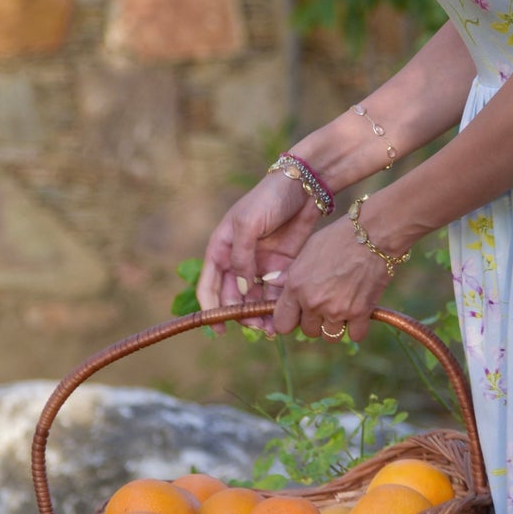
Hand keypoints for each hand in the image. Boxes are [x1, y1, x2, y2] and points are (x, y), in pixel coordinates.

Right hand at [197, 172, 321, 330]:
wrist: (303, 185)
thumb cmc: (268, 198)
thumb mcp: (248, 224)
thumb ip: (241, 257)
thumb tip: (243, 287)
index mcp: (221, 249)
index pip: (209, 286)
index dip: (211, 310)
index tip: (219, 328)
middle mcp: (238, 260)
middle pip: (234, 297)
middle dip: (241, 315)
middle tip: (257, 327)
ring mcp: (260, 264)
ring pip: (256, 298)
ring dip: (261, 314)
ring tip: (273, 327)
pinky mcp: (281, 265)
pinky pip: (276, 290)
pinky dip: (278, 304)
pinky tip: (286, 314)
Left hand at [271, 217, 387, 342]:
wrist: (372, 234)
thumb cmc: (337, 237)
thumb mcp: (307, 250)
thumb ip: (290, 273)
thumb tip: (274, 283)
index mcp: (296, 286)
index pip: (282, 323)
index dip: (290, 320)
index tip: (298, 314)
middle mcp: (313, 302)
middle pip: (308, 331)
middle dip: (315, 321)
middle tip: (325, 305)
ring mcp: (337, 310)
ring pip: (330, 336)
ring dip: (335, 326)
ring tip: (342, 308)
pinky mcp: (360, 313)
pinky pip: (355, 335)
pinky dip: (357, 327)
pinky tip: (358, 313)